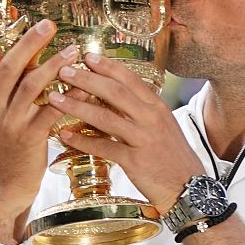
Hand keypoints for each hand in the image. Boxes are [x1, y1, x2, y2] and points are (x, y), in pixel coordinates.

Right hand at [0, 5, 85, 244]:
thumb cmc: (5, 145)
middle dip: (29, 41)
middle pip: (7, 65)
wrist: (2, 188)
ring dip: (54, 64)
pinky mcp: (28, 138)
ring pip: (30, 85)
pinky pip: (51, 111)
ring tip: (73, 49)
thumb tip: (22, 52)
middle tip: (48, 23)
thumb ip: (5, 86)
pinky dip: (69, 96)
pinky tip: (84, 85)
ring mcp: (8, 122)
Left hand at [48, 53, 204, 213]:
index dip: (107, 66)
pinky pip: (104, 147)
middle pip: (115, 92)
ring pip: (105, 117)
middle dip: (87, 79)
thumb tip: (114, 94)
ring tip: (55, 98)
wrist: (189, 187)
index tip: (88, 56)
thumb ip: (141, 109)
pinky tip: (65, 136)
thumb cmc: (172, 155)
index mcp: (157, 106)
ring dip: (77, 106)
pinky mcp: (135, 161)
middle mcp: (151, 118)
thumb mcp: (162, 125)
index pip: (130, 79)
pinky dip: (82, 141)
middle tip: (64, 71)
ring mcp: (144, 139)